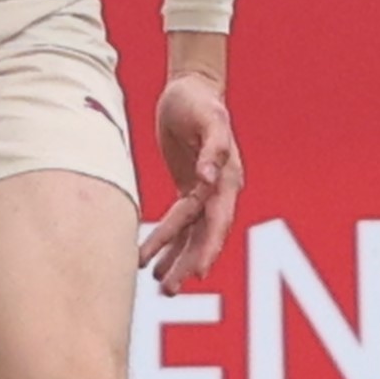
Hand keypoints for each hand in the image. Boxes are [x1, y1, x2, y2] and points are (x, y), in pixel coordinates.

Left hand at [141, 65, 241, 285]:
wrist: (192, 88)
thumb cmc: (199, 102)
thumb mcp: (208, 118)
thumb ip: (212, 147)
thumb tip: (209, 178)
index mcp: (228, 178)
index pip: (217, 220)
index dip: (209, 246)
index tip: (198, 272)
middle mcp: (220, 191)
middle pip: (205, 235)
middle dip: (189, 263)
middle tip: (170, 290)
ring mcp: (205, 193)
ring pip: (191, 235)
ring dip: (177, 260)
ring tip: (160, 286)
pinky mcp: (190, 190)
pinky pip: (180, 224)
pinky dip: (168, 243)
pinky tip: (151, 263)